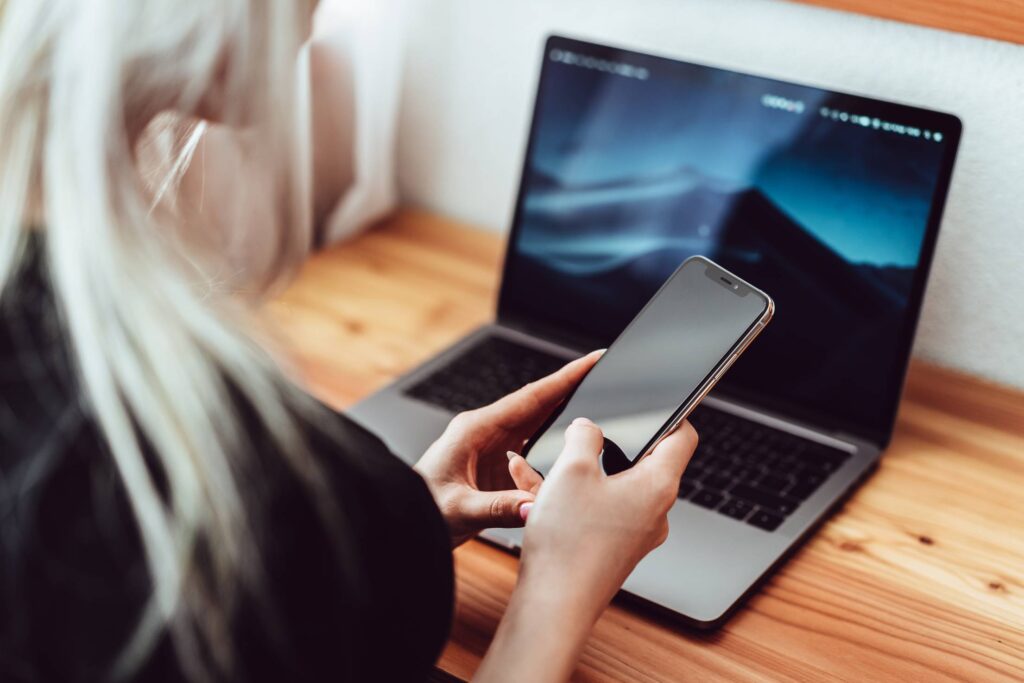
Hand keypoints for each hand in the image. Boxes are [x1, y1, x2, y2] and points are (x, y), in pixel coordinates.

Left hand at [414, 350, 602, 545]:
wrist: (401, 520)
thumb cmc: (419, 509)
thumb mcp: (460, 510)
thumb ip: (500, 508)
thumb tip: (537, 505)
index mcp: (475, 429)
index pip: (531, 397)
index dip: (565, 378)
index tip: (593, 359)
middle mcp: (484, 432)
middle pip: (538, 404)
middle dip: (572, 388)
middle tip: (606, 375)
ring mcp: (489, 447)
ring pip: (536, 424)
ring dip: (564, 414)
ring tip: (598, 405)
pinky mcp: (493, 465)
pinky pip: (530, 447)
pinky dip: (552, 442)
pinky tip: (570, 443)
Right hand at [518, 417, 697, 619]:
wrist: (555, 606)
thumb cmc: (569, 542)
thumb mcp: (571, 469)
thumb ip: (584, 435)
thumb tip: (588, 427)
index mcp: (658, 485)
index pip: (684, 437)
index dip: (671, 414)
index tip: (652, 404)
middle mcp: (655, 512)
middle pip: (643, 462)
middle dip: (606, 444)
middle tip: (577, 435)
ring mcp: (636, 535)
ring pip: (614, 488)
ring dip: (581, 472)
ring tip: (542, 466)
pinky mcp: (614, 551)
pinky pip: (600, 512)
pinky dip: (575, 498)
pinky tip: (539, 495)